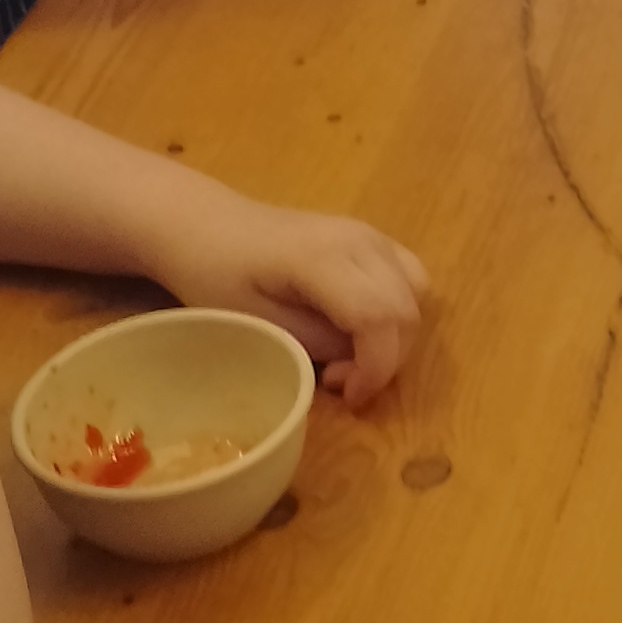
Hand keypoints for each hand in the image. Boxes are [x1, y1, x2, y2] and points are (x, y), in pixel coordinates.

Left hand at [152, 196, 429, 407]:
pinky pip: (409, 278)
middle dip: (384, 359)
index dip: (376, 367)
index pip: (380, 317)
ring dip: (394, 336)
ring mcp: (370, 234)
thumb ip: (314, 341)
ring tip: (349, 354)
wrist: (205, 224)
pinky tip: (360, 326)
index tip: (349, 397)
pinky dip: (397, 311)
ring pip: (416, 295)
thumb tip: (355, 360)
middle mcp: (360, 240)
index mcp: (324, 258)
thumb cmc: (216, 274)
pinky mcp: (371, 237)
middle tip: (338, 380)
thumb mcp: (255, 321)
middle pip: (406, 310)